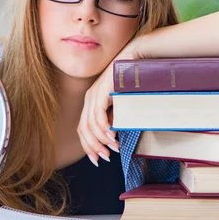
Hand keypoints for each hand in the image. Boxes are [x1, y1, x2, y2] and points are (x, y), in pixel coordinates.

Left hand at [77, 42, 137, 165]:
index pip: (83, 129)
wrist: (135, 60)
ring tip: (113, 147)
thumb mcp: (120, 104)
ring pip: (91, 124)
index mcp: (91, 103)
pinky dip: (103, 127)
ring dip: (101, 139)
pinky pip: (99, 113)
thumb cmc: (130, 81)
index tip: (97, 159)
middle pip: (84, 129)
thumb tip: (112, 137)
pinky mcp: (102, 91)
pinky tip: (111, 135)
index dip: (88, 146)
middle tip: (105, 157)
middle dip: (93, 147)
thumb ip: (114, 118)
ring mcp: (94, 94)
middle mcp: (89, 99)